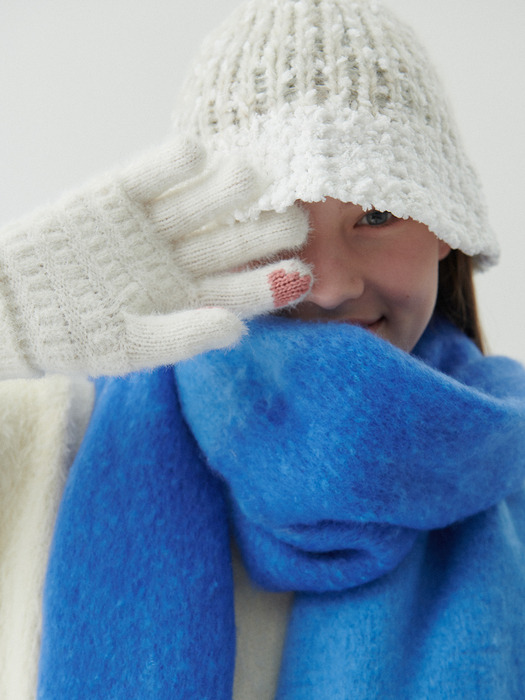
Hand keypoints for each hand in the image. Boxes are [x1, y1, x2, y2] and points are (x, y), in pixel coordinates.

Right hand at [0, 137, 311, 376]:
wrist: (12, 306)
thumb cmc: (73, 335)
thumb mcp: (129, 345)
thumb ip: (184, 337)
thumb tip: (240, 330)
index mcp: (190, 297)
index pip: (240, 288)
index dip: (270, 283)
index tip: (301, 274)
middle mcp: (180, 258)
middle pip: (231, 240)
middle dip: (262, 231)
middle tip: (294, 220)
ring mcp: (152, 225)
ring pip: (200, 203)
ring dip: (227, 188)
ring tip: (254, 174)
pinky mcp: (118, 195)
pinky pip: (152, 174)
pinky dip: (172, 162)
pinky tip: (198, 152)